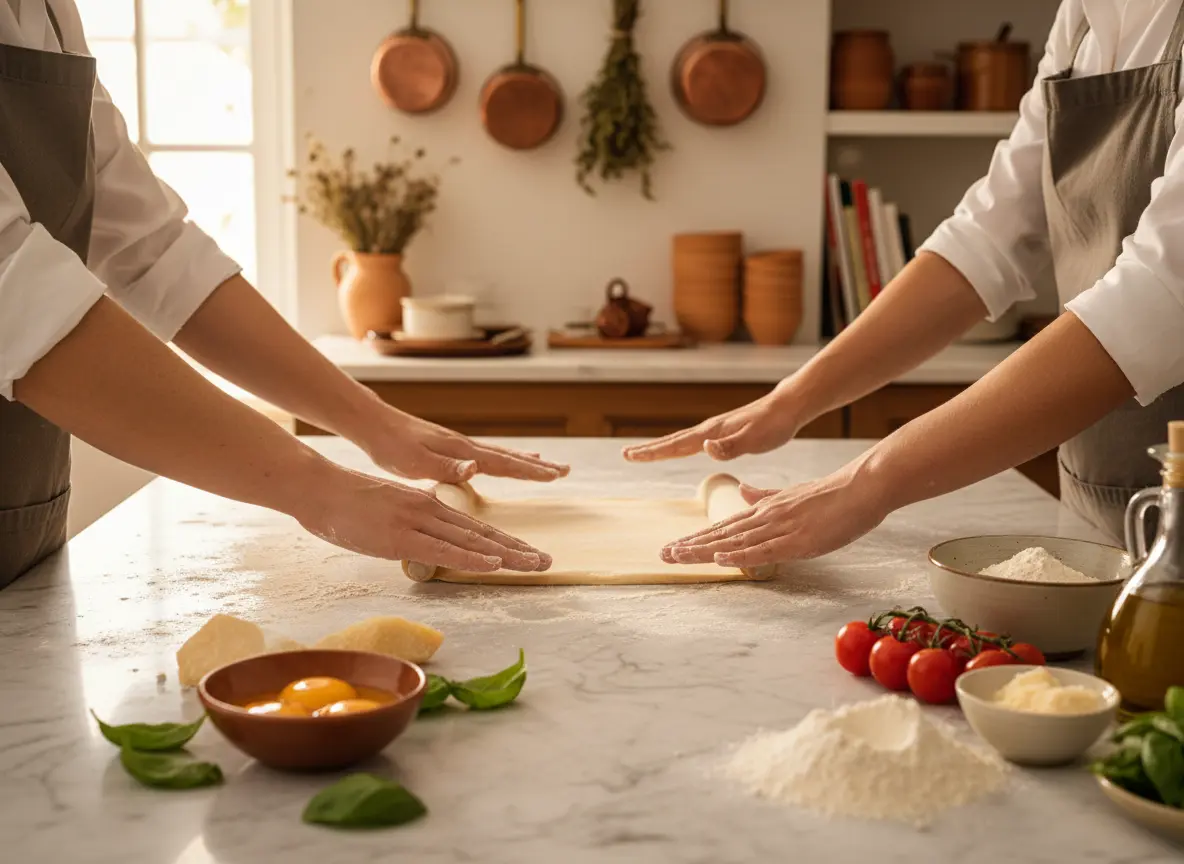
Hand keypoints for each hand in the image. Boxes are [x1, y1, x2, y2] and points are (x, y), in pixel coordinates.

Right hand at [297, 467, 551, 572]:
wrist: (319, 489)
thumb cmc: (348, 504)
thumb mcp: (391, 512)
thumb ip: (415, 524)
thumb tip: (428, 540)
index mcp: (430, 506)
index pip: (476, 529)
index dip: (506, 543)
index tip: (530, 554)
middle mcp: (431, 511)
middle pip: (483, 534)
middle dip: (518, 550)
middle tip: (547, 562)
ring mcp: (417, 523)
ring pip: (472, 542)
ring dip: (507, 555)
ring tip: (535, 564)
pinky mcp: (401, 537)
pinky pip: (443, 550)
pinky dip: (471, 558)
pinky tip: (494, 564)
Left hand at [363, 408, 569, 483]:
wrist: (375, 425)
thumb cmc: (391, 446)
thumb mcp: (415, 462)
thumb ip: (446, 466)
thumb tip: (476, 468)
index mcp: (461, 452)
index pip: (503, 463)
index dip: (530, 471)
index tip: (555, 475)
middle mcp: (466, 446)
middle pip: (509, 457)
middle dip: (538, 466)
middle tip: (565, 471)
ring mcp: (459, 446)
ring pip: (500, 455)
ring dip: (525, 462)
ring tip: (547, 466)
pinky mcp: (450, 449)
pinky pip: (487, 456)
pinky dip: (504, 459)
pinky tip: (504, 462)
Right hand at [622, 385, 800, 462]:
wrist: (787, 407)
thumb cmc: (773, 425)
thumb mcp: (754, 439)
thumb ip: (730, 446)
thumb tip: (705, 449)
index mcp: (711, 433)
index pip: (676, 445)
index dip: (653, 452)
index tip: (631, 455)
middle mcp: (709, 430)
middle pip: (672, 441)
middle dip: (649, 449)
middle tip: (626, 455)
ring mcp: (716, 430)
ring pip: (681, 441)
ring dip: (662, 447)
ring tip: (645, 452)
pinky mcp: (724, 433)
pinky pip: (694, 441)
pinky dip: (679, 446)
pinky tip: (681, 450)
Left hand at [660, 458, 888, 567]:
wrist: (860, 487)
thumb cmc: (831, 494)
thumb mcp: (791, 494)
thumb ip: (765, 495)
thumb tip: (743, 492)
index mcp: (764, 509)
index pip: (723, 526)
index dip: (697, 537)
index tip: (674, 545)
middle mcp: (765, 517)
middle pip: (721, 534)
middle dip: (690, 545)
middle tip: (663, 555)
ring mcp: (780, 528)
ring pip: (734, 542)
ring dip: (702, 550)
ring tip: (677, 556)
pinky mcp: (797, 540)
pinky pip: (763, 550)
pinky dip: (739, 554)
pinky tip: (718, 557)